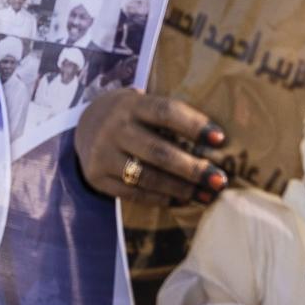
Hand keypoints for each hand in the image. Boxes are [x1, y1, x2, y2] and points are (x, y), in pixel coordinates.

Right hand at [73, 89, 227, 204]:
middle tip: (219, 179)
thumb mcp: (142, 104)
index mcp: (131, 105)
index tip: (220, 139)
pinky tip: (181, 200)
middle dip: (193, 168)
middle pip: (159, 151)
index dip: (194, 126)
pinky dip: (160, 198)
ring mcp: (103, 154)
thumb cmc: (130, 116)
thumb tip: (216, 138)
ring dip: (181, 188)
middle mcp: (115, 128)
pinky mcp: (98, 177)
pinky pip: (133, 193)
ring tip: (206, 195)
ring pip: (147, 176)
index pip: (166, 112)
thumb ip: (169, 116)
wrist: (84, 125)